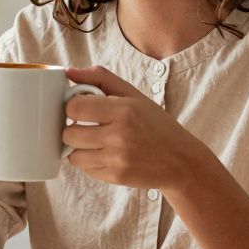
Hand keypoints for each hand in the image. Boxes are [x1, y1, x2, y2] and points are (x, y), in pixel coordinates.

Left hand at [61, 66, 213, 191]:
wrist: (180, 161)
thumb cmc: (155, 124)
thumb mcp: (134, 95)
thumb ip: (100, 78)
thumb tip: (68, 72)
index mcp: (123, 110)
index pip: (74, 107)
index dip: (74, 106)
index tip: (82, 108)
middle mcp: (119, 135)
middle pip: (69, 133)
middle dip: (74, 128)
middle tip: (88, 126)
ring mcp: (116, 159)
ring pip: (73, 154)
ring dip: (79, 147)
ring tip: (95, 141)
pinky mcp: (115, 177)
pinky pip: (85, 169)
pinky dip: (89, 162)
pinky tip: (104, 154)